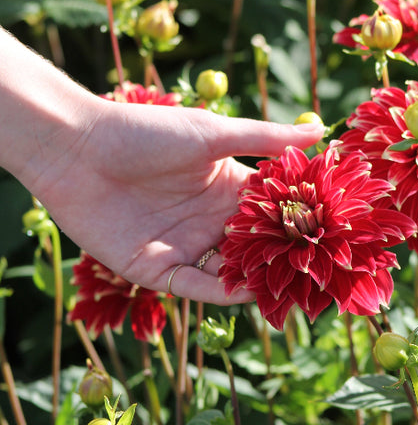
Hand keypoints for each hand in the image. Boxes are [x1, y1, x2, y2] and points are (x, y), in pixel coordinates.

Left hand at [34, 99, 322, 302]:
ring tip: (288, 289)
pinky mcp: (155, 269)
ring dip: (255, 281)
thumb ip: (266, 139)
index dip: (299, 223)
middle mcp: (209, 222)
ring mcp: (184, 247)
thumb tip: (321, 132)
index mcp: (226, 189)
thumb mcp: (212, 134)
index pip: (271, 213)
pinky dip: (219, 292)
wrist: (78, 148)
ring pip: (228, 273)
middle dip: (282, 262)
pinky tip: (244, 292)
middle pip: (254, 250)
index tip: (333, 234)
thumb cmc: (144, 132)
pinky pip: (194, 286)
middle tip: (319, 276)